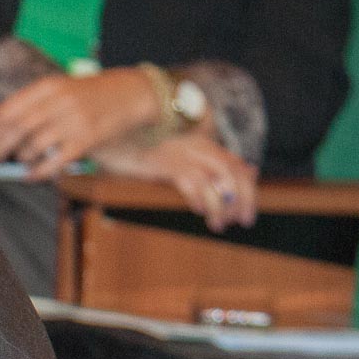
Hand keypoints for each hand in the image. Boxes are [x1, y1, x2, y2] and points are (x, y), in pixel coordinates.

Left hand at [0, 68, 158, 178]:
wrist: (131, 94)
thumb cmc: (90, 95)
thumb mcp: (60, 88)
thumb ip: (34, 105)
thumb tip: (2, 133)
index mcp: (47, 87)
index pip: (7, 110)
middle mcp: (58, 102)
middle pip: (15, 128)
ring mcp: (73, 121)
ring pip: (33, 145)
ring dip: (20, 158)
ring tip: (19, 161)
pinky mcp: (87, 140)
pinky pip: (54, 161)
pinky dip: (38, 172)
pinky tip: (31, 175)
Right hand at [92, 132, 258, 232]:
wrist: (110, 135)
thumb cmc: (141, 147)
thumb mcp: (176, 155)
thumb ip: (206, 162)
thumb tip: (245, 170)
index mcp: (201, 142)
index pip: (236, 164)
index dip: (248, 189)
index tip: (247, 211)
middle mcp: (196, 144)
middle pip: (232, 172)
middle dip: (243, 199)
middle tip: (243, 221)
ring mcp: (181, 152)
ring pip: (216, 179)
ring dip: (222, 206)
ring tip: (218, 224)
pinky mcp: (165, 162)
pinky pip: (192, 181)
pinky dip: (200, 198)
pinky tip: (199, 210)